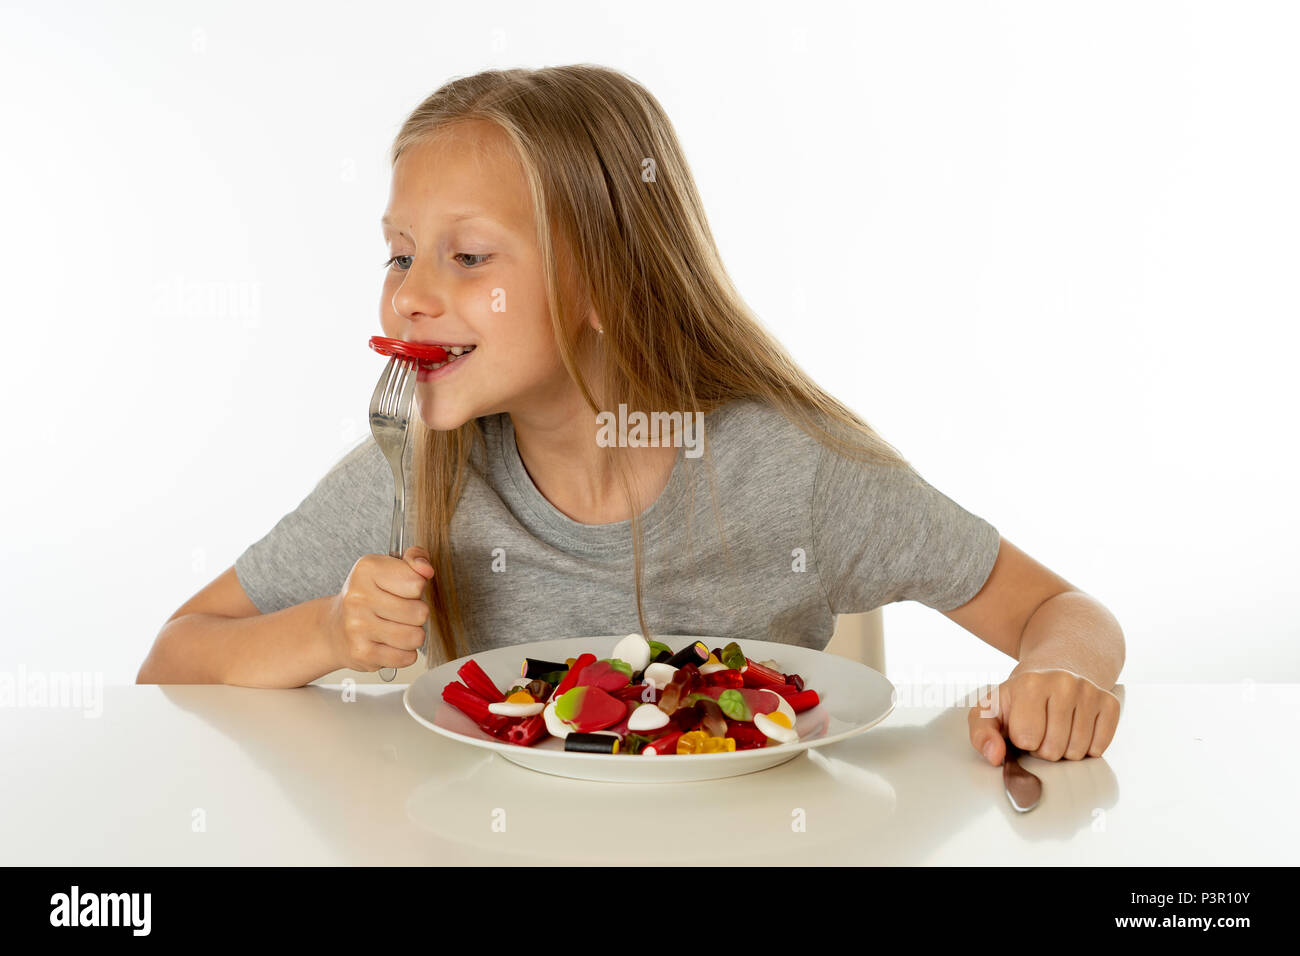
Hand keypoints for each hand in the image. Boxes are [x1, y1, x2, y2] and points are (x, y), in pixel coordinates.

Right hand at [323, 546, 434, 672]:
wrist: (334, 629)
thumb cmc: (368, 597)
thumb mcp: (388, 568)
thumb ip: (415, 558)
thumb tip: (426, 569)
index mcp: (367, 570)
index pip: (417, 582)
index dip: (417, 588)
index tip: (402, 589)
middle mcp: (358, 597)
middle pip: (420, 612)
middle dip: (417, 614)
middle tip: (400, 612)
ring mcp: (358, 627)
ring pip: (415, 637)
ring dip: (413, 635)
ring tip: (397, 628)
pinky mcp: (362, 653)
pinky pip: (406, 657)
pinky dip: (404, 653)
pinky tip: (389, 644)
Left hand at [968, 668, 1120, 764]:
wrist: (1052, 674)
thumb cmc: (1018, 699)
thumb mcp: (989, 710)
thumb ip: (981, 734)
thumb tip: (995, 756)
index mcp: (1029, 684)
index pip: (1027, 739)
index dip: (1022, 741)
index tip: (1022, 726)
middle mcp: (1064, 682)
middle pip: (1054, 750)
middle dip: (1043, 749)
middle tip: (1041, 729)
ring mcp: (1089, 691)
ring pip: (1078, 752)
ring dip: (1065, 750)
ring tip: (1056, 728)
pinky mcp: (1110, 703)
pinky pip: (1100, 747)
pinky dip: (1087, 748)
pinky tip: (1076, 729)